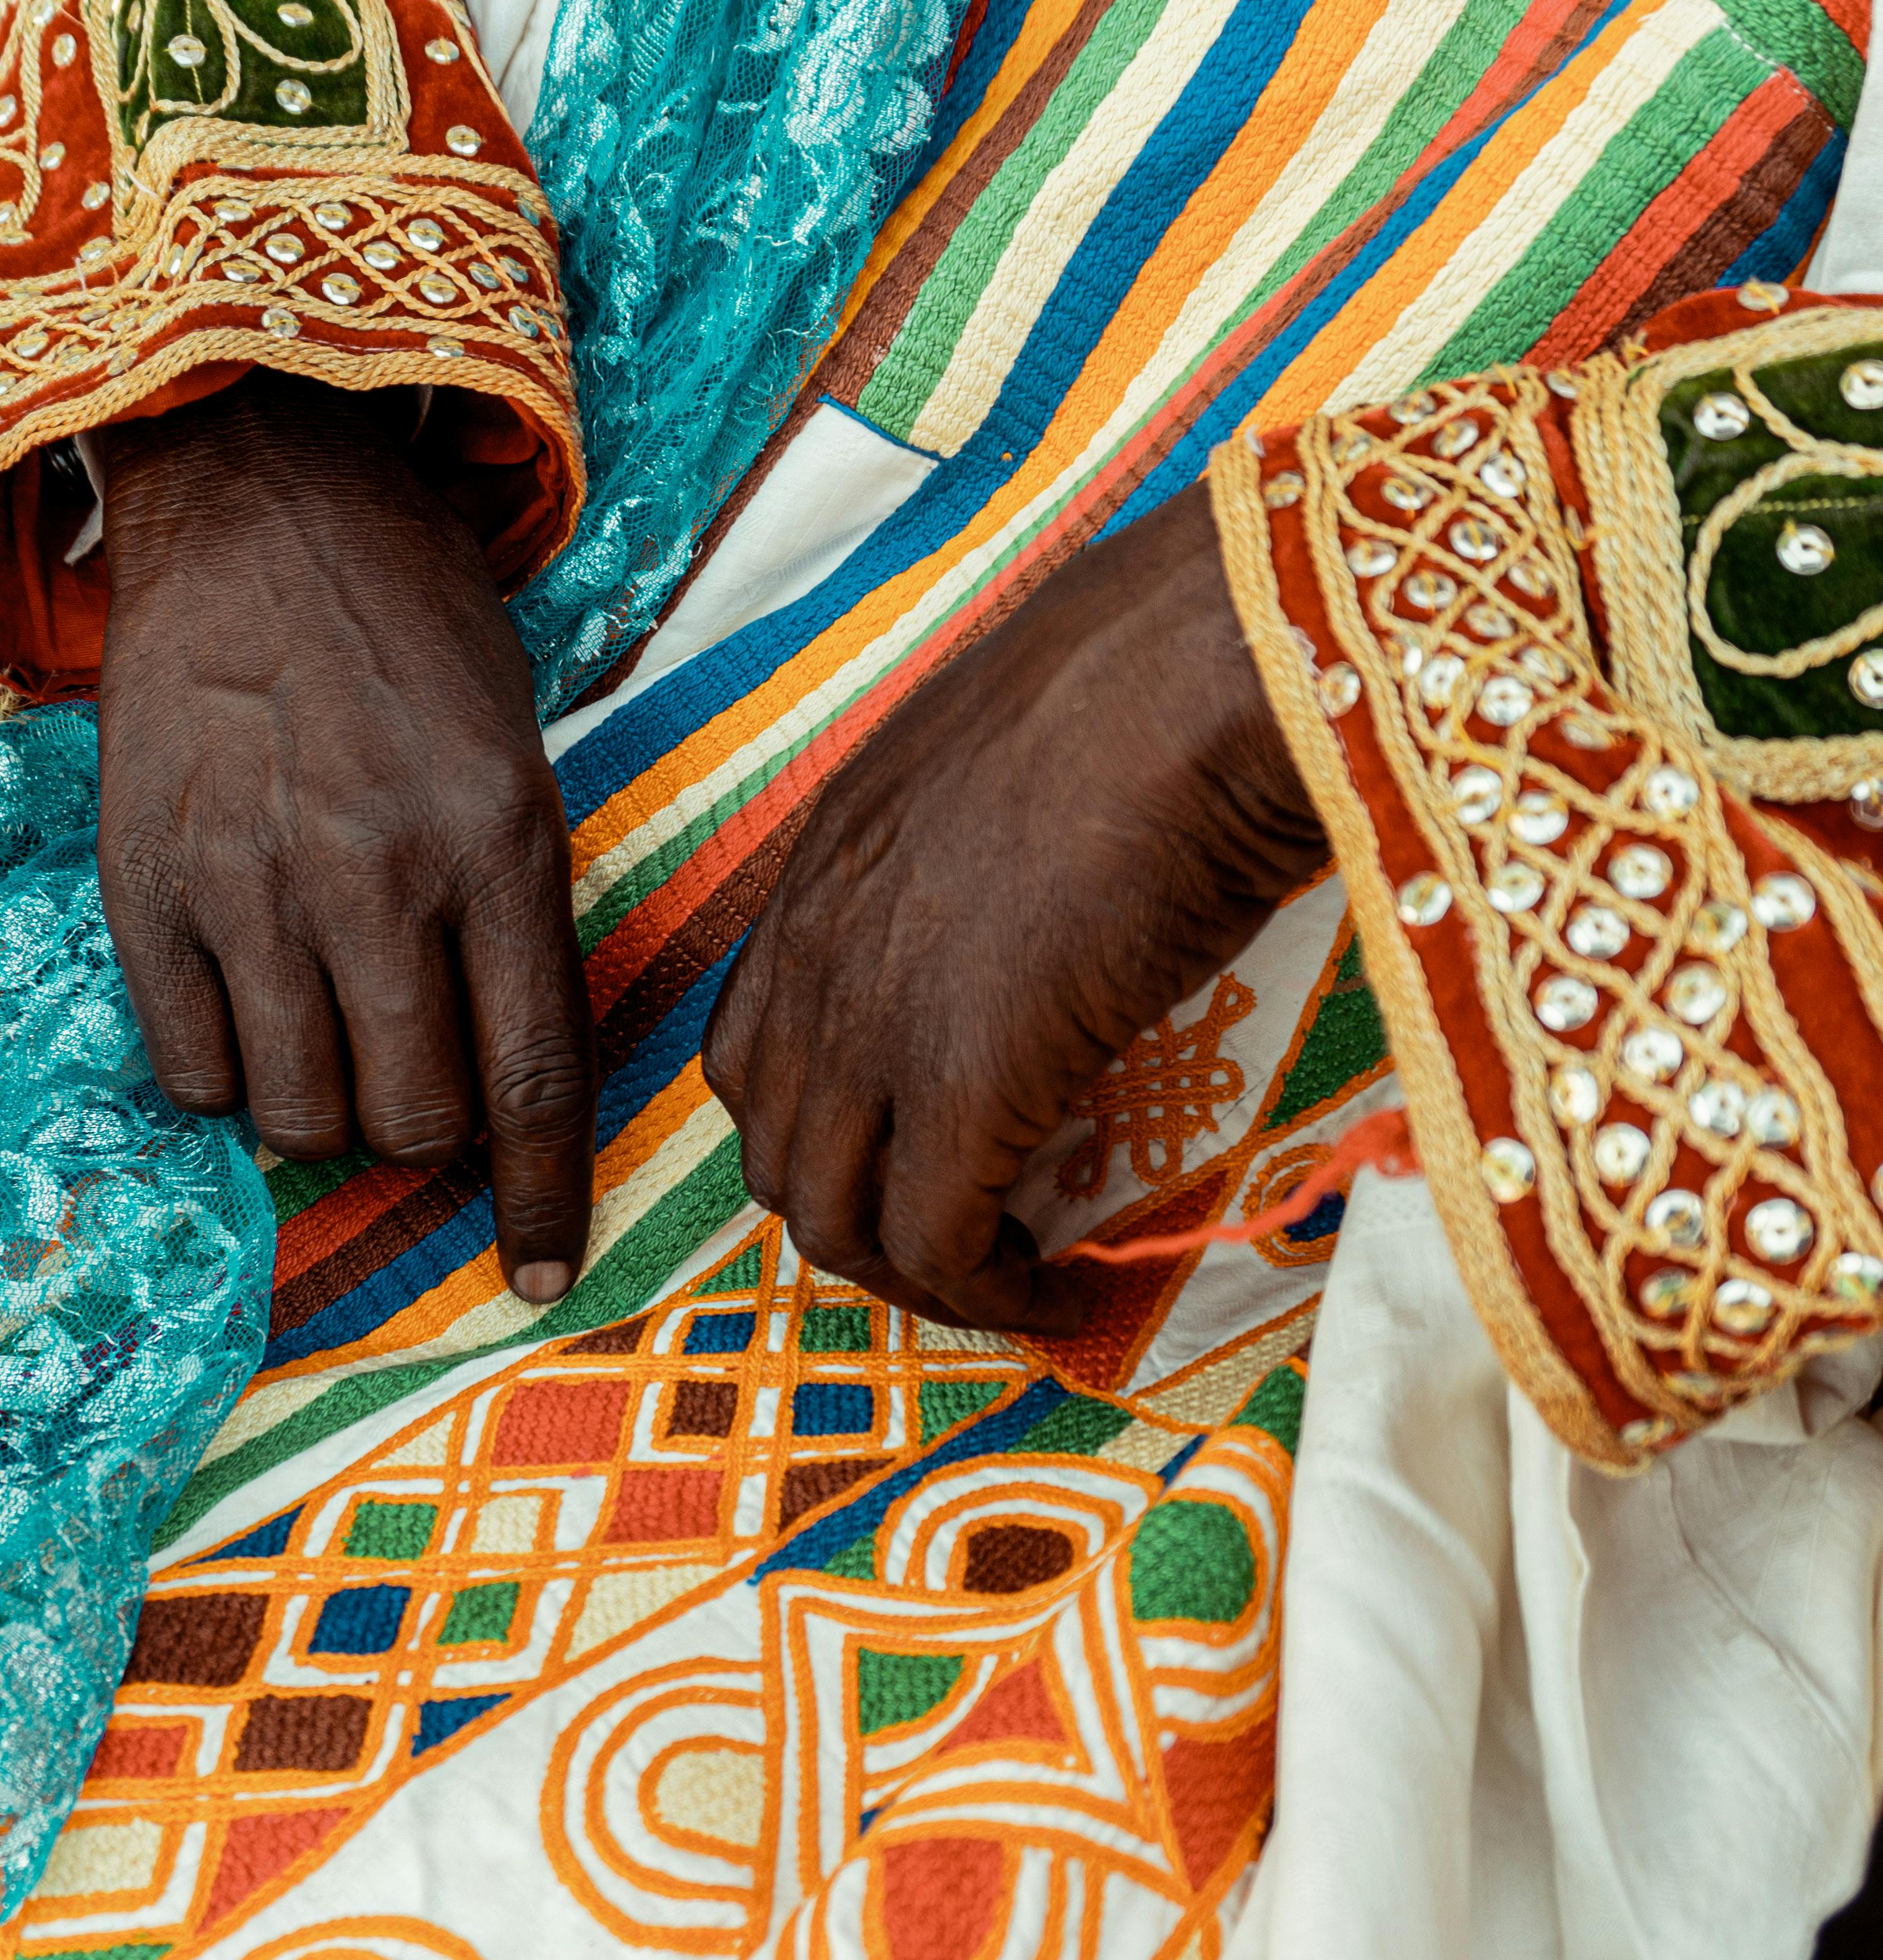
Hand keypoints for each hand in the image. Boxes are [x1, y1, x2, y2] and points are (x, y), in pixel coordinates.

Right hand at [96, 371, 594, 1303]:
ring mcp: (251, 880)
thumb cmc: (415, 638)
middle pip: (411, 1122)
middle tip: (415, 1072)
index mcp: (500, 842)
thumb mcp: (522, 763)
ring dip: (323, 1105)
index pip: (534, 1079)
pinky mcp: (148, 883)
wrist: (267, 503)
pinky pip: (188, 1072)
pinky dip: (225, 1074)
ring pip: (297, 1114)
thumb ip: (521, 925)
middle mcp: (377, 873)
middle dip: (424, 1133)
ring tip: (327, 1026)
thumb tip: (515, 1099)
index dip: (543, 1199)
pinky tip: (248, 1006)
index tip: (543, 1274)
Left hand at [702, 480, 1322, 1333]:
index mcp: (826, 864)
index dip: (818, 1128)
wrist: (1207, 667)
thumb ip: (984, 847)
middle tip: (960, 1245)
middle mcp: (822, 950)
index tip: (908, 1158)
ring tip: (1005, 1280)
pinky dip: (983, 1292)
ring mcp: (880, 1023)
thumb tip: (1043, 903)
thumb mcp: (1013, 759)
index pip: (753, 1047)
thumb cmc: (1151, 679)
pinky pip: (936, 1243)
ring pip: (832, 1217)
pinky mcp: (966, 1086)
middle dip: (853, 1218)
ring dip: (913, 1275)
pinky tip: (1049, 1290)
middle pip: (773, 1148)